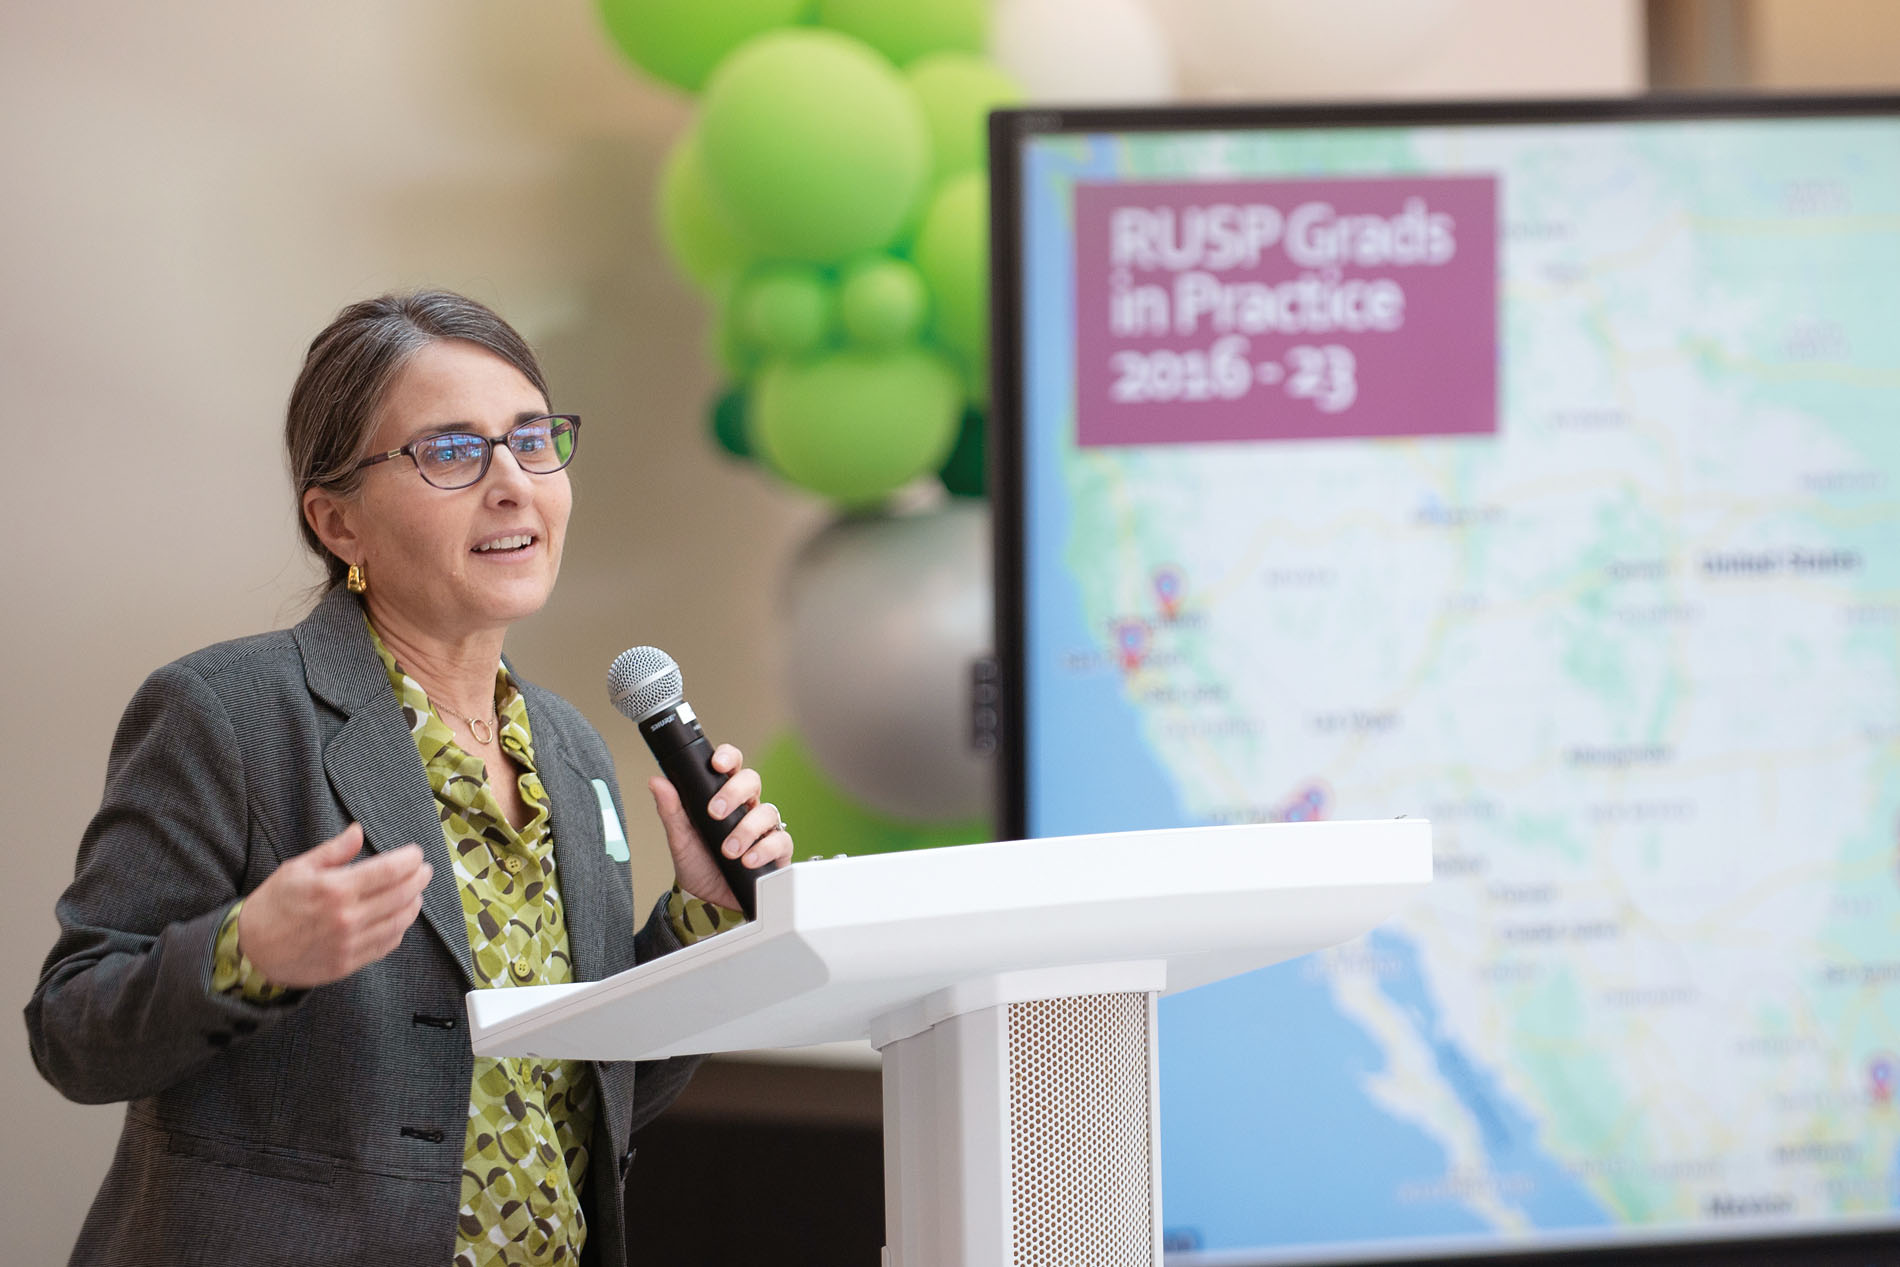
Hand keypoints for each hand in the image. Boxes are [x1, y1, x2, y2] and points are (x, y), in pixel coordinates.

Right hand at [236, 823, 432, 988]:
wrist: (251, 951)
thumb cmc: (273, 904)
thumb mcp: (297, 869)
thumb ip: (333, 851)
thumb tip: (359, 830)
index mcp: (335, 889)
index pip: (389, 871)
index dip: (409, 860)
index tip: (416, 853)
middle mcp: (347, 917)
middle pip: (401, 895)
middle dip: (418, 879)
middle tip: (424, 870)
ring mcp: (350, 943)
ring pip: (399, 921)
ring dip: (413, 904)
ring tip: (415, 893)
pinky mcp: (349, 963)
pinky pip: (387, 945)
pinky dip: (399, 929)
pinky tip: (398, 918)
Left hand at [648, 743, 791, 909]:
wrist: (708, 901)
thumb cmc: (698, 864)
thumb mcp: (680, 838)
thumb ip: (671, 810)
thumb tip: (657, 782)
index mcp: (723, 797)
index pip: (731, 766)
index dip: (728, 757)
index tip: (717, 764)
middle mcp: (746, 808)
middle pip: (752, 781)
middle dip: (734, 792)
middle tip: (715, 812)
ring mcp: (763, 828)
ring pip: (767, 811)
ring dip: (746, 829)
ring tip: (728, 849)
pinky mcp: (776, 851)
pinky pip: (780, 841)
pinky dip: (764, 849)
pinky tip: (747, 859)